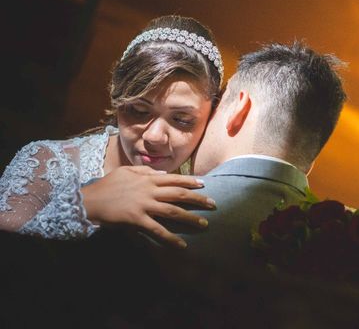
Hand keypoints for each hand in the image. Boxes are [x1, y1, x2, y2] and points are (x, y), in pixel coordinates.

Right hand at [81, 165, 215, 247]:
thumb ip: (145, 170)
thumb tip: (163, 172)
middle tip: (213, 203)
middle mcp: (149, 190)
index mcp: (147, 178)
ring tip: (205, 223)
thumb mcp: (126, 171)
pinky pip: (157, 230)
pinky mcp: (137, 220)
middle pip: (179, 194)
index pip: (174, 179)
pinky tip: (182, 244)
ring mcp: (144, 205)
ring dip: (190, 217)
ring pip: (173, 211)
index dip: (190, 181)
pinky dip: (171, 238)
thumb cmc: (107, 185)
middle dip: (198, 199)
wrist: (89, 200)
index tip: (204, 184)